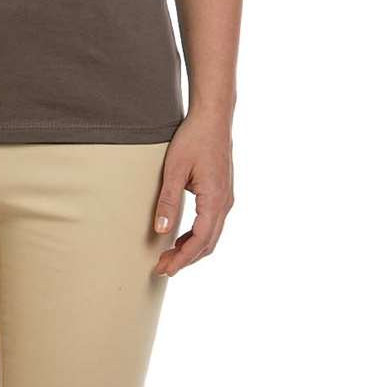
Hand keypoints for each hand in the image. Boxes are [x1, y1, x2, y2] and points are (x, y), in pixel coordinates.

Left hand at [151, 111, 234, 277]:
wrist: (213, 117)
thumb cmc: (194, 138)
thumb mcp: (175, 168)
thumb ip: (169, 200)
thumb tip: (161, 230)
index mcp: (215, 200)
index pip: (199, 241)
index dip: (182, 259)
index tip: (164, 269)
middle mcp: (225, 203)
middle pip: (207, 243)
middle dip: (185, 259)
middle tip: (162, 267)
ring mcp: (226, 198)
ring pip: (211, 235)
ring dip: (191, 249)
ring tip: (169, 255)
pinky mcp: (222, 193)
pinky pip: (212, 223)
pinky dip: (197, 236)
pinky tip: (181, 237)